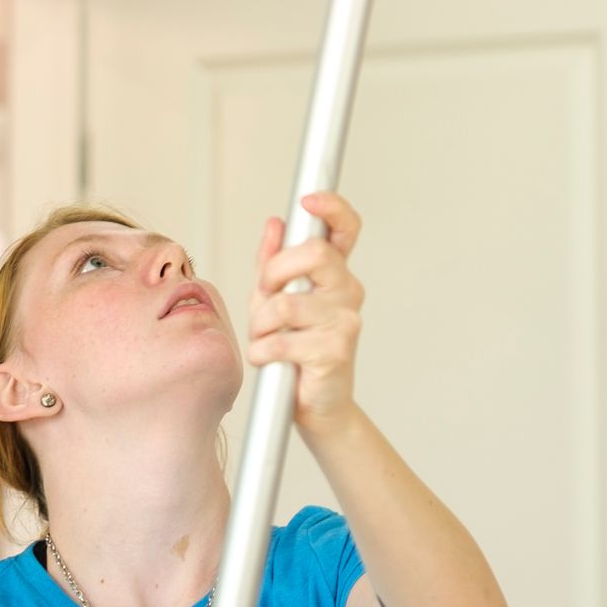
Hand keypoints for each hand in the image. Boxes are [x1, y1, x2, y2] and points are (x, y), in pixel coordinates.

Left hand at [249, 190, 364, 435]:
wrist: (317, 406)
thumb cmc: (295, 351)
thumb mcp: (274, 300)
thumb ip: (273, 263)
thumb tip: (275, 224)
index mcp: (335, 273)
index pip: (346, 228)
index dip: (332, 207)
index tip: (309, 200)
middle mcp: (347, 291)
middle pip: (315, 254)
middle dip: (274, 274)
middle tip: (264, 295)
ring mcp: (345, 320)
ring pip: (287, 303)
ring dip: (260, 325)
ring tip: (263, 338)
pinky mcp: (335, 350)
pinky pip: (282, 340)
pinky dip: (262, 351)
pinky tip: (268, 358)